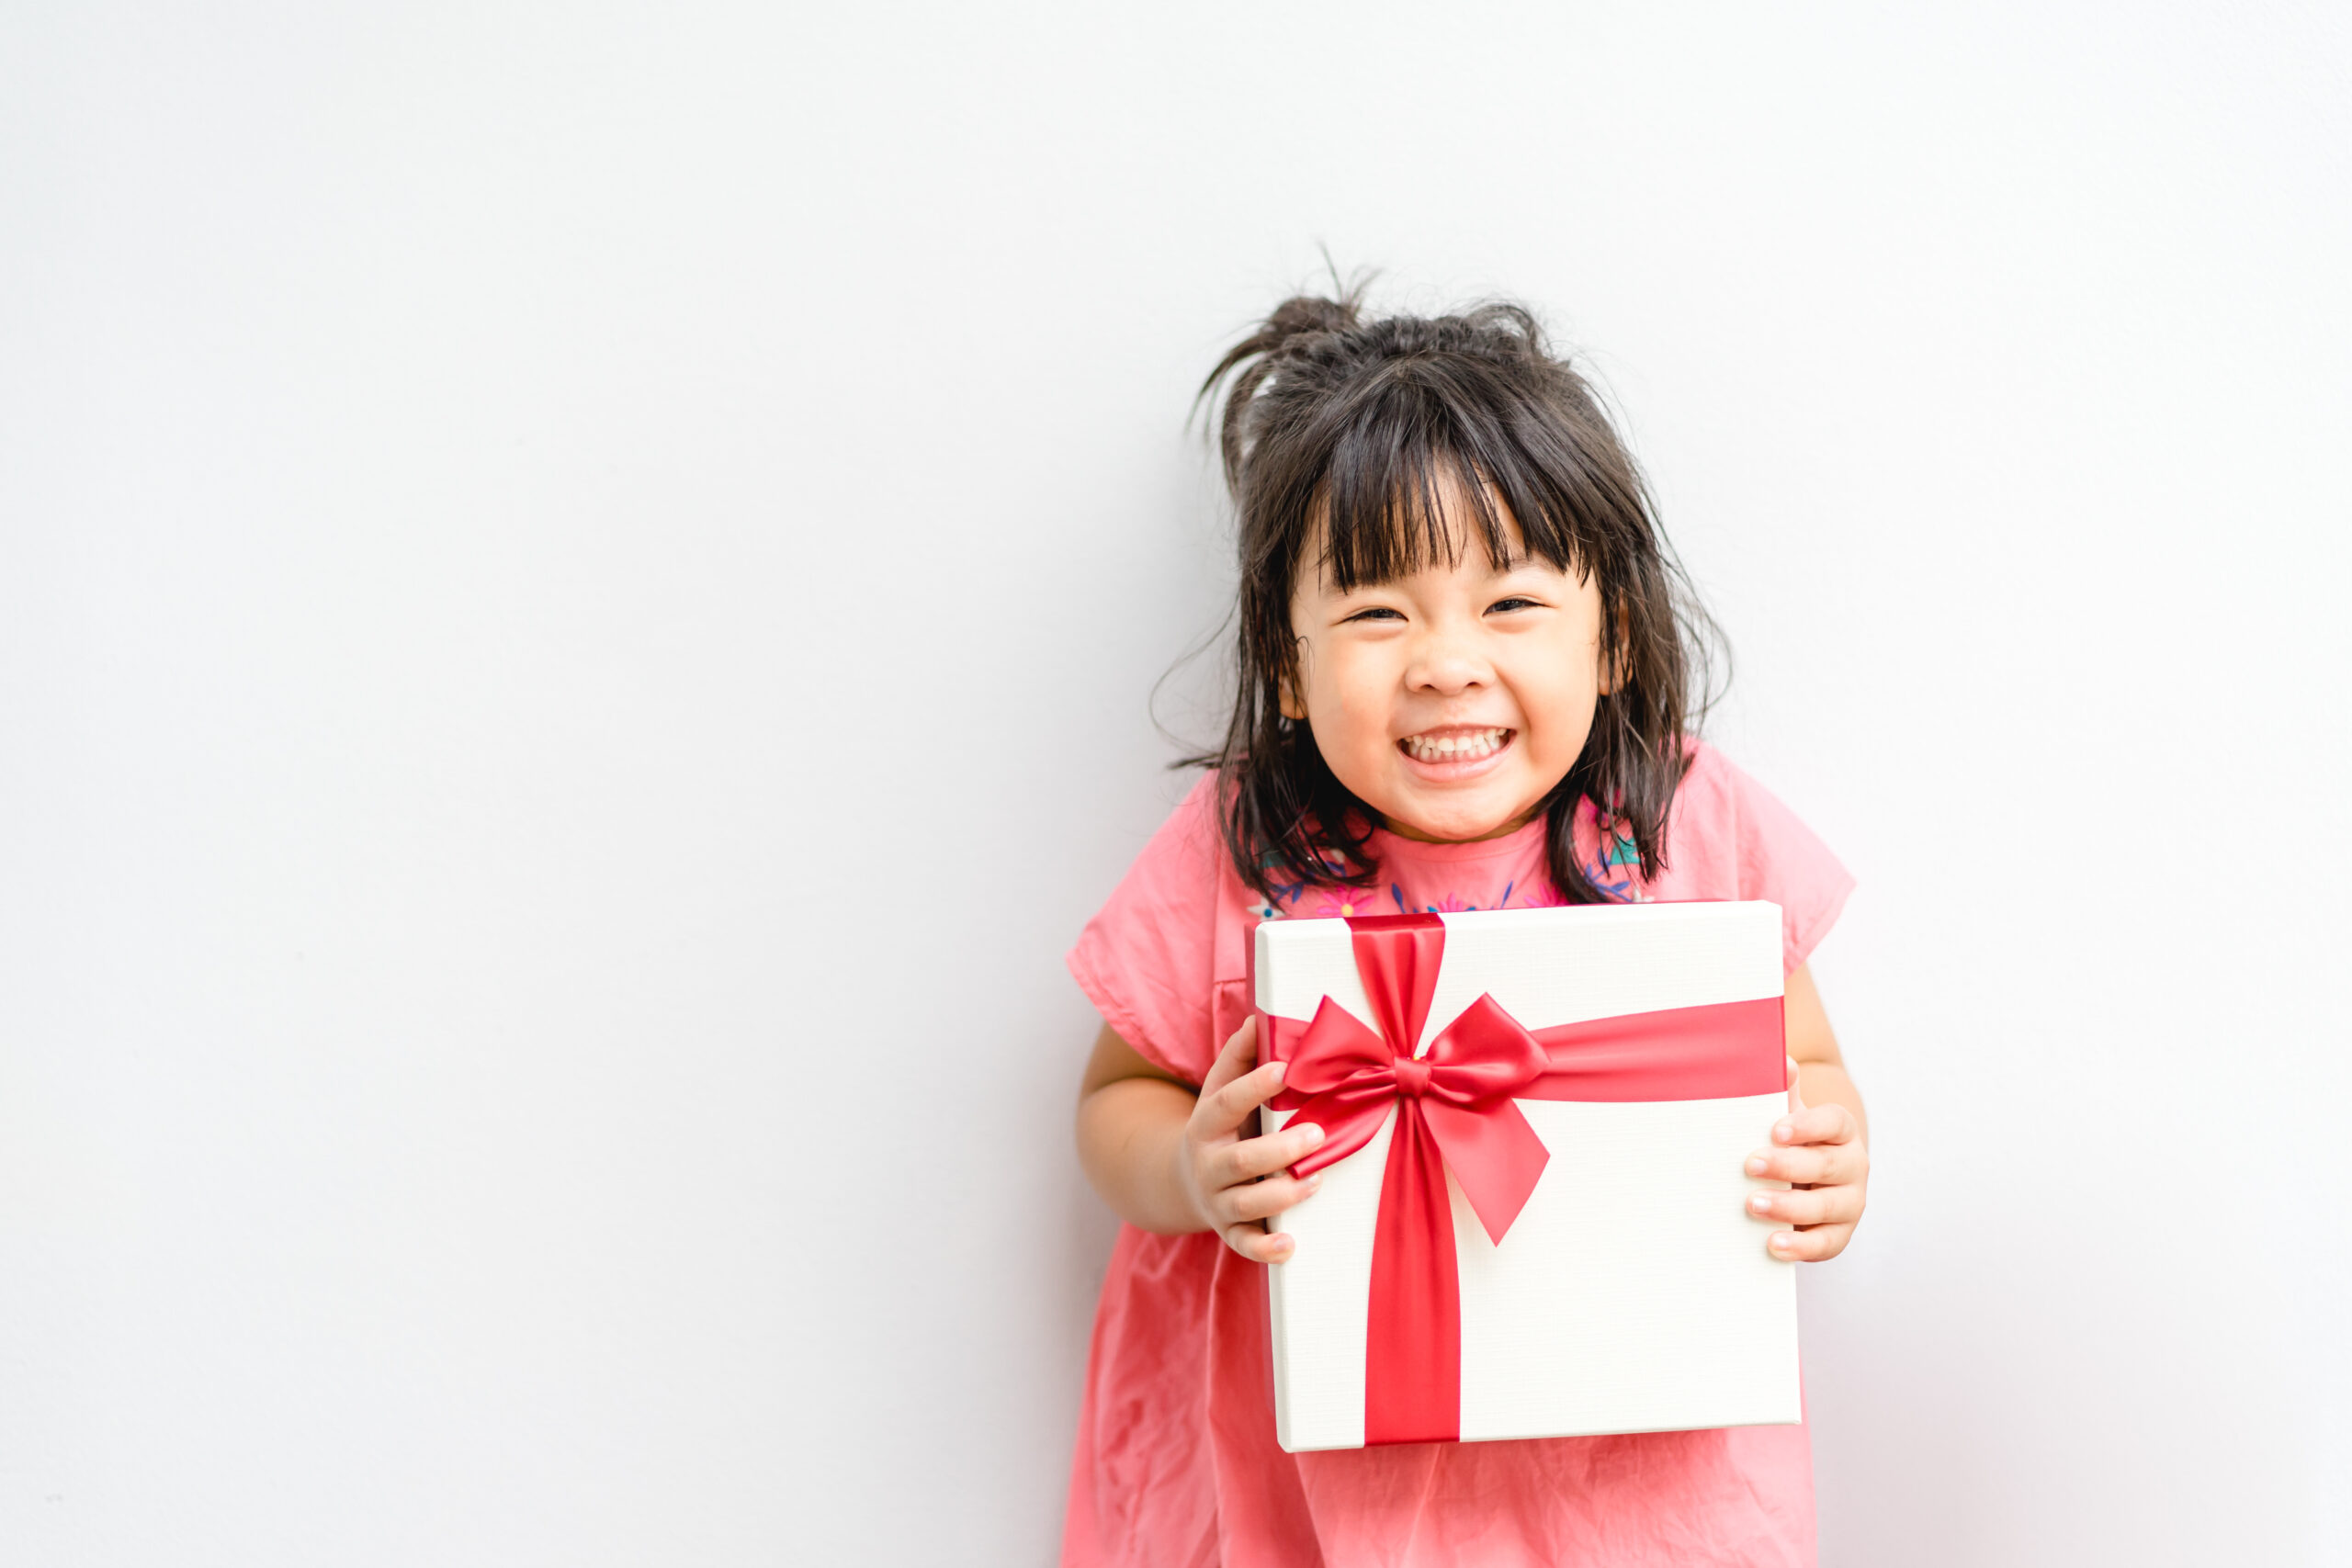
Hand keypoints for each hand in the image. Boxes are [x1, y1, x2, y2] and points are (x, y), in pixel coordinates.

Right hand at [1177, 1016, 1327, 1262]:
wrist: (1183, 1181)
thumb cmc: (1219, 1128)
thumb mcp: (1219, 1091)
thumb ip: (1239, 1057)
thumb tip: (1259, 1018)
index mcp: (1206, 1124)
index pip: (1226, 1102)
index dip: (1253, 1086)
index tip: (1284, 1069)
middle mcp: (1209, 1164)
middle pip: (1241, 1160)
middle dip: (1280, 1149)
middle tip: (1317, 1134)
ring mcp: (1218, 1200)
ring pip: (1247, 1203)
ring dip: (1282, 1194)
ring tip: (1315, 1180)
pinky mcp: (1230, 1230)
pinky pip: (1246, 1244)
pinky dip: (1267, 1248)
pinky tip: (1290, 1244)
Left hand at [1744, 1055, 1867, 1260]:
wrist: (1803, 1179)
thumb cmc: (1788, 1142)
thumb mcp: (1785, 1115)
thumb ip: (1782, 1090)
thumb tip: (1782, 1061)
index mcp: (1840, 1131)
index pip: (1833, 1122)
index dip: (1807, 1126)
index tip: (1775, 1130)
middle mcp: (1853, 1165)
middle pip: (1826, 1164)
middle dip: (1788, 1166)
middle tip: (1750, 1164)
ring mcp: (1850, 1202)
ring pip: (1827, 1206)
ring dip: (1789, 1206)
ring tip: (1753, 1204)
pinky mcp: (1839, 1234)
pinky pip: (1825, 1244)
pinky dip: (1800, 1247)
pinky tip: (1773, 1243)